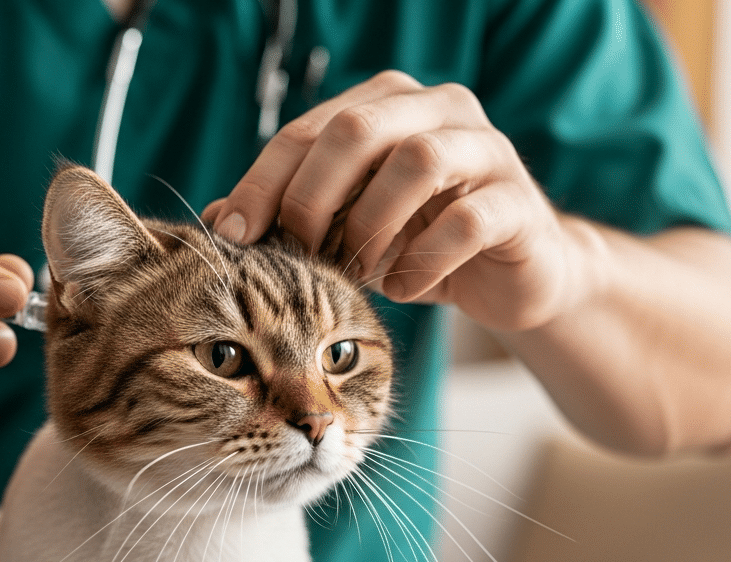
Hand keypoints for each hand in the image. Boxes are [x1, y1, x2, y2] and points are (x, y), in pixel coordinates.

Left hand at [207, 70, 584, 331]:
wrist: (509, 278)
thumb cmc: (416, 244)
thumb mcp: (344, 229)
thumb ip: (288, 217)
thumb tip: (211, 223)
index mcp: (386, 104)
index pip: (308, 129)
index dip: (263, 181)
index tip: (233, 234)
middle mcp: (438, 109)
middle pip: (358, 131)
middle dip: (312, 197)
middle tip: (297, 252)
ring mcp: (486, 149)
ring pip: (419, 162)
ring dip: (372, 226)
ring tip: (357, 271)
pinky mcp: (518, 202)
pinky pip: (466, 220)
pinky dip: (423, 260)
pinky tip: (403, 288)